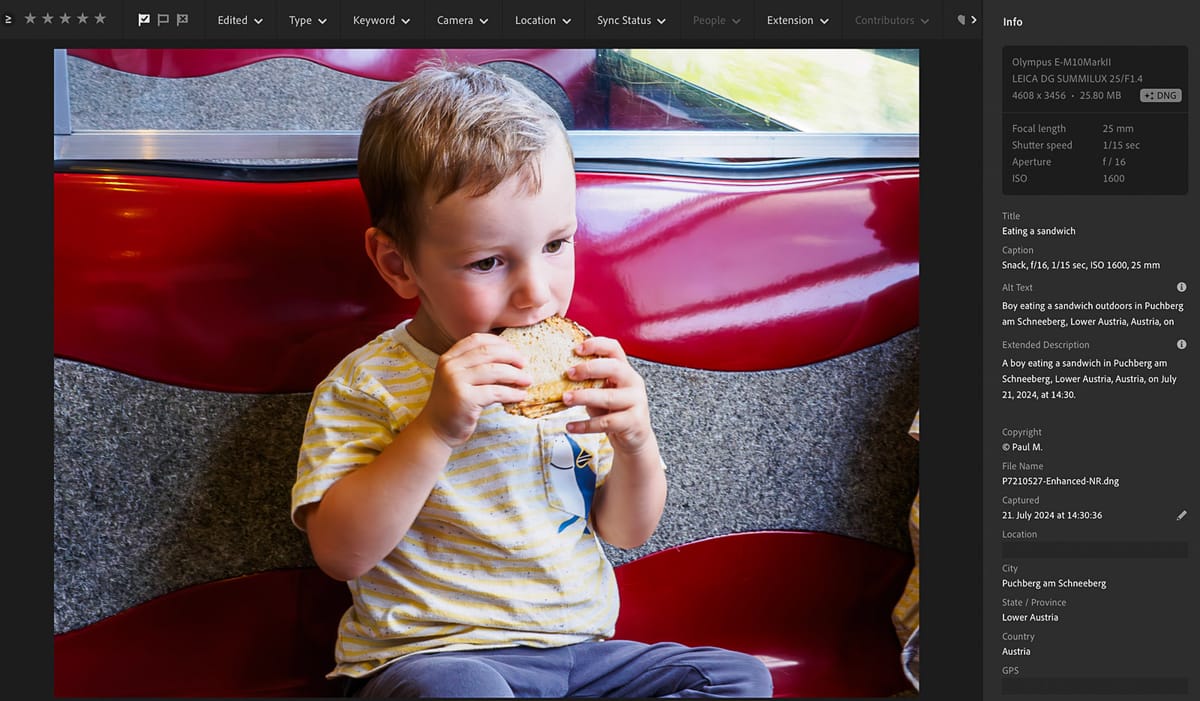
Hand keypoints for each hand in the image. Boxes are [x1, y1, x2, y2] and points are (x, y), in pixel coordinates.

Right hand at [421, 333, 530, 447]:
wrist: (436, 429)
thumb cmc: (452, 404)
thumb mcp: (458, 379)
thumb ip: (475, 366)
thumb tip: (510, 357)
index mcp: (449, 358)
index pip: (477, 339)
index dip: (499, 342)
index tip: (514, 350)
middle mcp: (450, 366)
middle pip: (488, 352)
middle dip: (511, 355)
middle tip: (524, 363)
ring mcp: (456, 382)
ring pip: (495, 371)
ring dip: (516, 375)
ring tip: (527, 380)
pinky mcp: (466, 399)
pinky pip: (496, 392)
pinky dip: (512, 393)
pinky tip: (520, 395)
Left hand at [562, 336, 653, 454]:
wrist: (635, 438)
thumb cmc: (614, 412)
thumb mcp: (602, 393)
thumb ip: (590, 383)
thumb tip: (562, 376)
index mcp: (625, 370)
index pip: (614, 349)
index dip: (596, 345)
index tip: (576, 348)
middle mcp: (633, 382)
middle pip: (614, 368)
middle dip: (589, 369)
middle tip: (569, 373)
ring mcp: (636, 402)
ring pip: (608, 397)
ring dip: (583, 397)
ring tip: (566, 399)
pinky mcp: (633, 421)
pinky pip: (606, 422)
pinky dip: (585, 425)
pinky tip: (571, 427)